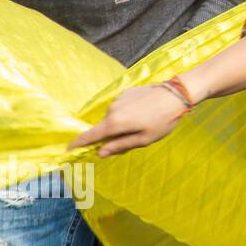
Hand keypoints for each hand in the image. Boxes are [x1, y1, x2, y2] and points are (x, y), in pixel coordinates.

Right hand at [66, 83, 188, 156]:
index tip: (68, 149)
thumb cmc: (163, 120)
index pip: (90, 135)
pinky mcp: (126, 91)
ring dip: (121, 124)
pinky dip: (127, 113)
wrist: (177, 94)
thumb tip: (100, 153)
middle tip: (134, 138)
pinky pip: (121, 107)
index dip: (78, 143)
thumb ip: (120, 146)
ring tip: (144, 123)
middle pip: (104, 127)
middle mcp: (112, 109)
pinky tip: (144, 112)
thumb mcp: (144, 139)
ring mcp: (118, 98)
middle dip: (111, 136)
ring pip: (113, 117)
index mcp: (114, 123)